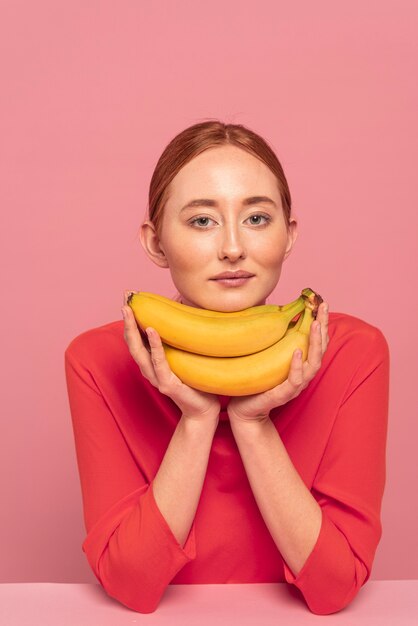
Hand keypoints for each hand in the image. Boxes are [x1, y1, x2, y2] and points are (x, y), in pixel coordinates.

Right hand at [122, 290, 220, 422]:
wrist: (204, 409)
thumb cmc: (197, 382)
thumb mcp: (185, 357)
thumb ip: (179, 340)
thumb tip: (185, 313)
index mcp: (152, 362)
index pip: (137, 339)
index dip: (131, 320)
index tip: (129, 298)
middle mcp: (150, 369)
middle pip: (132, 343)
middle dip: (127, 321)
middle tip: (125, 301)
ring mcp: (157, 378)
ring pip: (139, 351)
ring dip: (133, 330)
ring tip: (130, 311)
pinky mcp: (167, 384)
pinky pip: (158, 362)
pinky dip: (154, 345)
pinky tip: (151, 330)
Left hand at [227, 301, 329, 423]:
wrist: (244, 410)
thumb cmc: (255, 381)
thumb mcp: (267, 356)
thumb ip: (274, 338)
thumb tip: (270, 311)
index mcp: (300, 364)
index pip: (316, 342)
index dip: (321, 323)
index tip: (321, 303)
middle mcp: (302, 374)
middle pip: (320, 349)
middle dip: (323, 327)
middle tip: (322, 306)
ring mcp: (294, 386)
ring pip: (313, 364)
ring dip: (314, 343)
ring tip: (314, 325)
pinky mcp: (282, 395)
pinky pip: (294, 380)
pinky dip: (297, 366)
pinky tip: (297, 351)